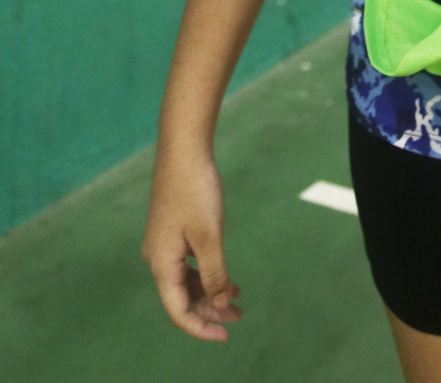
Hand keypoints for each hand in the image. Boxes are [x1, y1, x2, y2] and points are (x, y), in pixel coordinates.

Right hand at [141, 147, 241, 341]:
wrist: (183, 149)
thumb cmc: (195, 191)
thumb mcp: (209, 236)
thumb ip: (214, 274)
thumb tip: (220, 304)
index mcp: (161, 264)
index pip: (178, 311)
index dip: (201, 327)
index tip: (226, 335)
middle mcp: (157, 258)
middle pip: (182, 298)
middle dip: (210, 311)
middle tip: (239, 318)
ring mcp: (164, 244)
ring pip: (186, 281)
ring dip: (210, 292)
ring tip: (238, 299)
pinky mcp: (172, 230)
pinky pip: (188, 264)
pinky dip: (207, 273)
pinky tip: (227, 275)